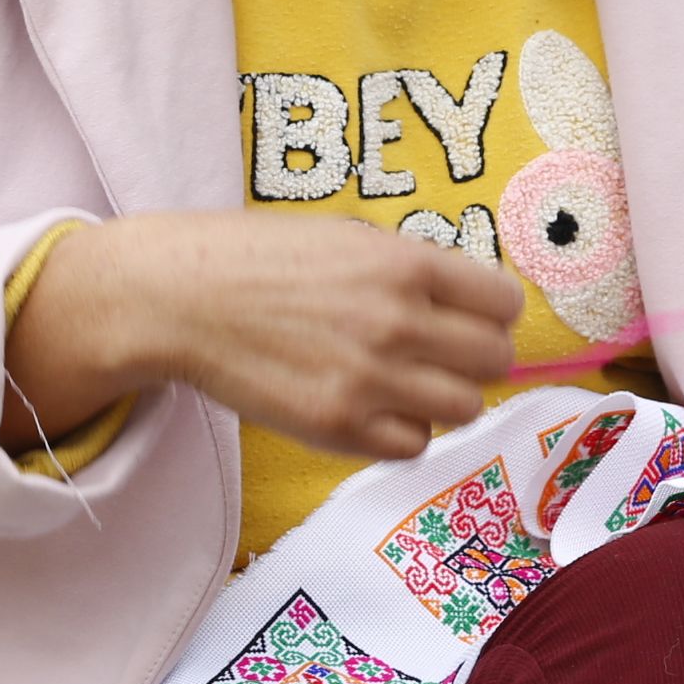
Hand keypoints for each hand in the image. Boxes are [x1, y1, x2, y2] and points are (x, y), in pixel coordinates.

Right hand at [3, 212, 522, 462]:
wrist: (179, 298)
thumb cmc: (262, 259)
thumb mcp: (352, 239)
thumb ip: (415, 271)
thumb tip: (472, 303)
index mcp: (408, 265)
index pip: (504, 303)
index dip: (493, 311)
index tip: (474, 315)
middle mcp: (398, 323)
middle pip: (495, 360)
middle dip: (478, 356)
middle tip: (446, 352)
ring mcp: (368, 380)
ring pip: (464, 409)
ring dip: (446, 397)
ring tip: (410, 382)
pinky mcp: (335, 427)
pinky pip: (411, 445)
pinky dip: (403, 431)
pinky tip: (376, 407)